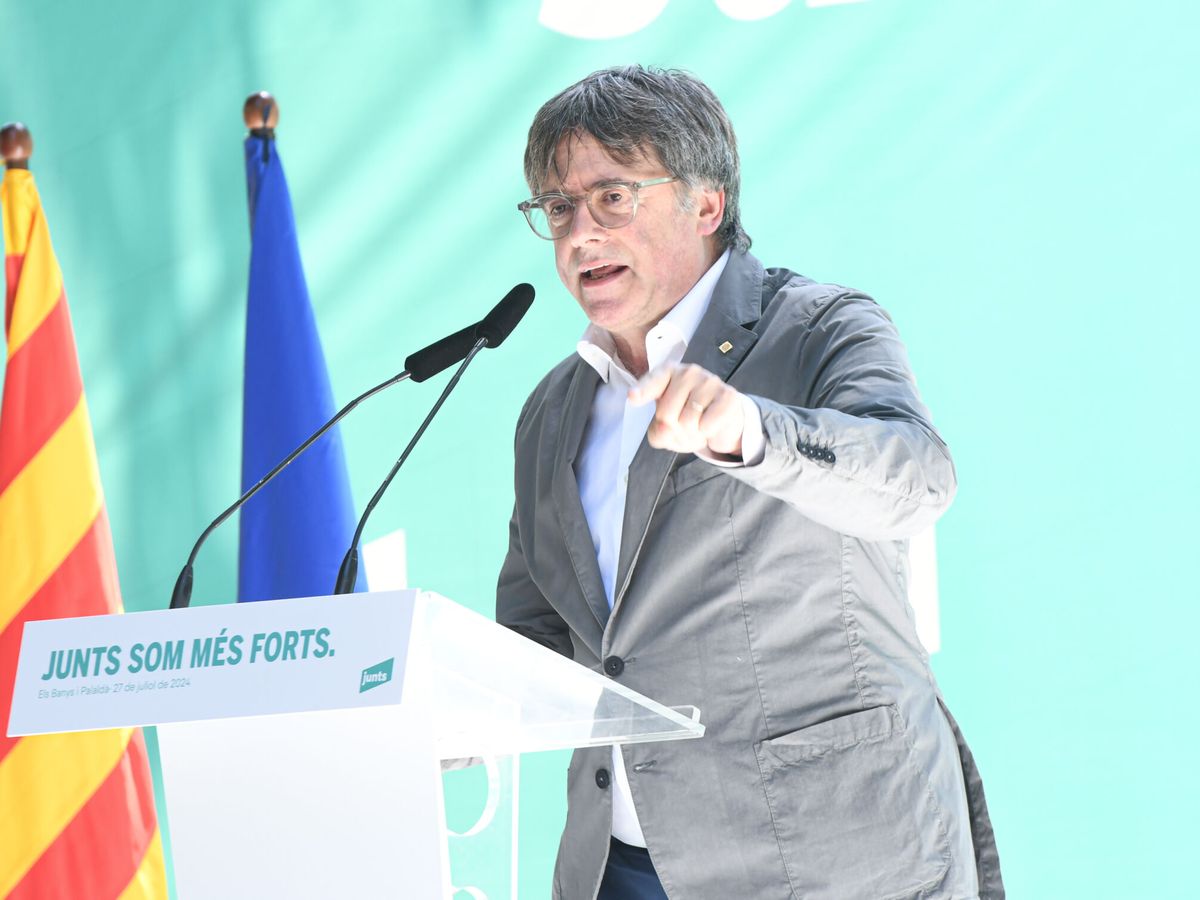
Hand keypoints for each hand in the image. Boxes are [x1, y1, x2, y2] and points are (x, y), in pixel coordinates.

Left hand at [629, 363, 744, 456]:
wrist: (723, 420)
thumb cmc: (688, 418)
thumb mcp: (666, 428)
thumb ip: (658, 432)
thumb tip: (665, 429)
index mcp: (667, 373)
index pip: (652, 382)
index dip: (642, 392)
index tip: (632, 397)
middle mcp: (688, 372)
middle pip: (666, 414)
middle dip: (674, 430)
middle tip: (684, 427)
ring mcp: (709, 381)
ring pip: (688, 422)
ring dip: (691, 434)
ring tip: (698, 427)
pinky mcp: (728, 395)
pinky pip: (707, 424)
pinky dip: (706, 433)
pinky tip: (711, 425)